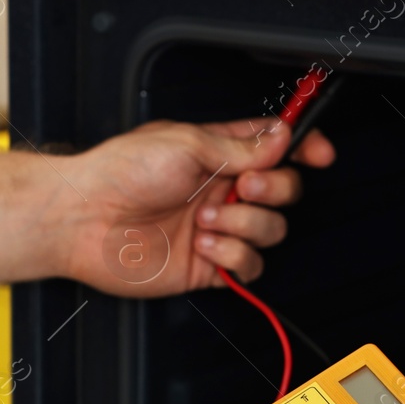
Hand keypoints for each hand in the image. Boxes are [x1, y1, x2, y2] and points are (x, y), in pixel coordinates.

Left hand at [60, 118, 335, 297]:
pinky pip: (250, 266)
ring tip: (206, 220)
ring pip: (271, 231)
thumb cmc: (119, 173)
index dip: (303, 147)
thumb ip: (240, 147)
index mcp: (218, 152)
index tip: (320, 153)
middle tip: (242, 187)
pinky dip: (234, 257)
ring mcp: (218, 227)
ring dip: (245, 224)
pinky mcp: (210, 265)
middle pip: (284, 191)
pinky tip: (205, 246)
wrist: (85, 220)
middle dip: (273, 190)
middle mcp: (222, 188)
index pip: (275, 146)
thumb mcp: (185, 144)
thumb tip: (281, 137)